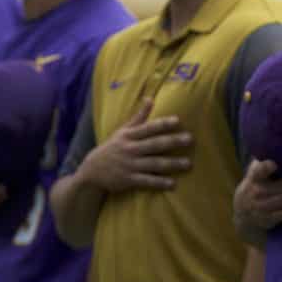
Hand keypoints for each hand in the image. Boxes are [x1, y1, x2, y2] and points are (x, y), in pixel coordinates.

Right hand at [77, 98, 191, 192]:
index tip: (177, 121)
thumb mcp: (122, 131)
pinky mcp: (128, 180)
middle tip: (190, 139)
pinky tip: (172, 184)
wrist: (91, 171)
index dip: (162, 124)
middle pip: (154, 144)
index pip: (148, 128)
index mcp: (129, 136)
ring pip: (154, 163)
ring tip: (188, 163)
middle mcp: (130, 149)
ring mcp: (130, 165)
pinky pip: (146, 181)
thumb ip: (139, 117)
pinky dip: (159, 183)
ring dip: (171, 163)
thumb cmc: (112, 148)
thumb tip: (150, 98)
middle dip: (172, 141)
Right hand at [234, 159, 281, 233]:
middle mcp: (258, 192)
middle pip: (280, 186)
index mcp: (254, 178)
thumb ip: (263, 164)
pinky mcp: (268, 219)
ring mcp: (263, 207)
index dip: (264, 168)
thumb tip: (279, 147)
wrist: (243, 215)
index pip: (258, 172)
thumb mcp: (253, 175)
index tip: (273, 164)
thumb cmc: (254, 188)